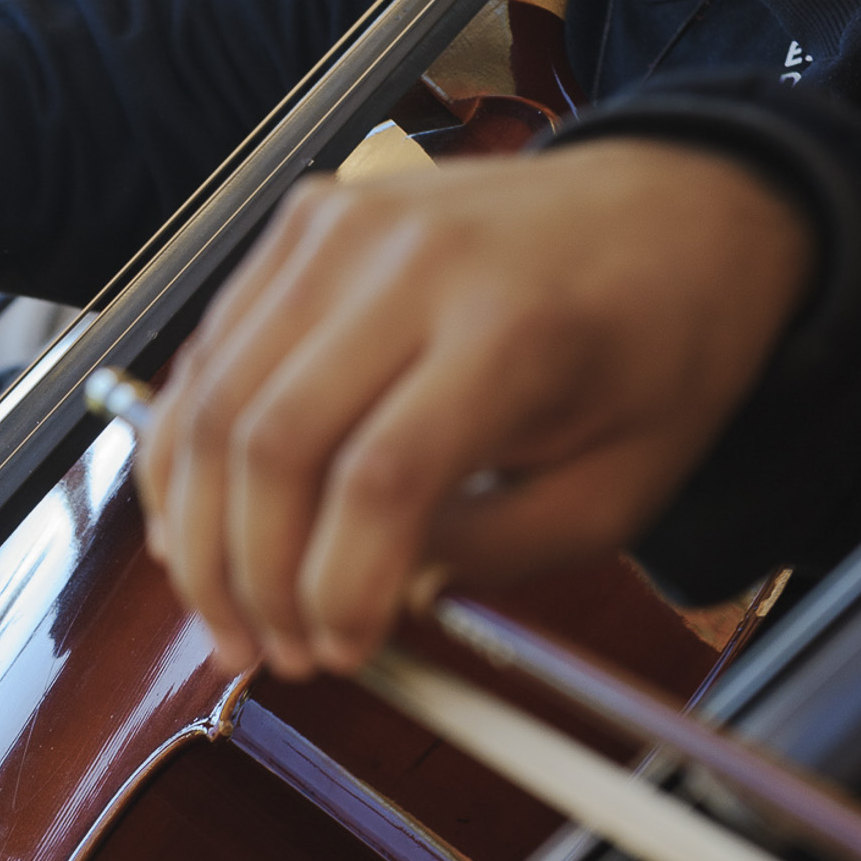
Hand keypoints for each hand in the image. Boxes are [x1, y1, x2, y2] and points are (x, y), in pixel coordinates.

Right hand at [137, 140, 812, 675]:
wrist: (674, 205)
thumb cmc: (655, 351)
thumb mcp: (613, 492)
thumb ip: (485, 555)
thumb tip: (360, 599)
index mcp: (514, 327)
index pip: (380, 479)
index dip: (336, 588)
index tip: (341, 655)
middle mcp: (413, 260)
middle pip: (273, 441)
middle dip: (252, 576)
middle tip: (266, 653)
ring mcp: (343, 230)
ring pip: (216, 403)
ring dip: (199, 532)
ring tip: (226, 614)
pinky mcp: (304, 224)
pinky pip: (207, 356)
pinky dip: (185, 454)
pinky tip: (195, 530)